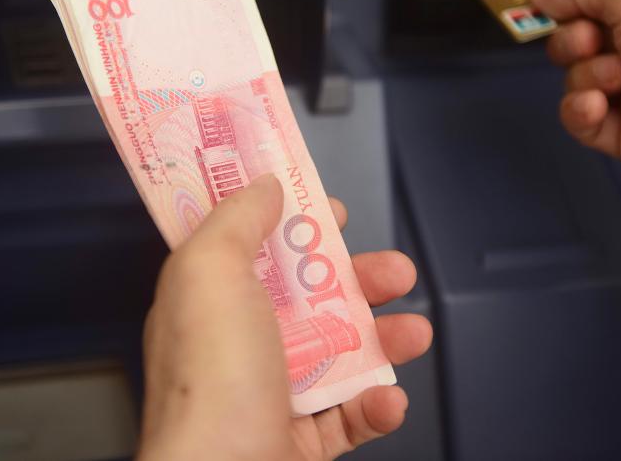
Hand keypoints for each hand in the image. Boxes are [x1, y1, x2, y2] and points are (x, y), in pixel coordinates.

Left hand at [138, 175, 432, 460]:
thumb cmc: (208, 382)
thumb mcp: (210, 270)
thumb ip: (236, 217)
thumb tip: (263, 185)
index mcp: (209, 299)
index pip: (251, 246)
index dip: (292, 222)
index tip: (328, 209)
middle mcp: (237, 344)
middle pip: (310, 296)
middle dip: (360, 278)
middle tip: (394, 270)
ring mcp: (270, 393)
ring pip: (339, 353)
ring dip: (385, 339)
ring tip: (412, 332)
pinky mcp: (300, 441)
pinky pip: (351, 416)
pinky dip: (378, 405)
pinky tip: (387, 398)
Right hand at [532, 0, 620, 232]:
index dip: (577, 2)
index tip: (557, 5)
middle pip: (584, 38)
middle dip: (576, 39)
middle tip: (591, 42)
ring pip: (579, 77)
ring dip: (586, 75)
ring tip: (617, 80)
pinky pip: (582, 119)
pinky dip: (580, 110)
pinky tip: (595, 106)